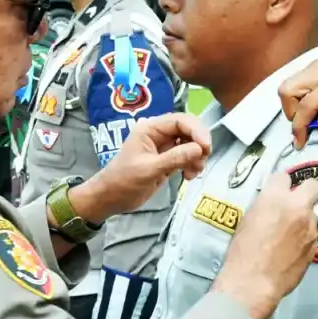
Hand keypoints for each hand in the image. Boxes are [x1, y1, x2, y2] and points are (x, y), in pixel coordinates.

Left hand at [70, 113, 210, 223]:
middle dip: (199, 143)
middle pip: (188, 130)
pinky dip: (192, 164)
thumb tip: (199, 148)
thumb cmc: (124, 181)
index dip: (196, 130)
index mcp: (149, 128)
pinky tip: (188, 176)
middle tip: (203, 159)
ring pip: (190, 144)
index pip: (179, 120)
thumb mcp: (149, 169)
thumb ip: (174, 158)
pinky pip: (187, 156)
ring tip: (194, 172)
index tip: (206, 146)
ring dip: (197, 156)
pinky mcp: (167, 160)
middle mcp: (158, 134)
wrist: (111, 198)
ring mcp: (164, 147)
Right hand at [211, 173, 317, 318]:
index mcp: (275, 198)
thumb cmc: (242, 253)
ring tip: (290, 234)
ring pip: (314, 213)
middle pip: (313, 185)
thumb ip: (265, 207)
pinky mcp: (315, 246)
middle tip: (297, 202)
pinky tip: (291, 250)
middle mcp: (297, 208)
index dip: (280, 185)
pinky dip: (304, 238)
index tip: (278, 192)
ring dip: (305, 219)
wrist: (253, 282)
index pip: (283, 177)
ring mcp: (309, 227)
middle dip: (306, 191)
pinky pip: (313, 234)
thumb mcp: (248, 220)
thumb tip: (272, 205)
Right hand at [277, 29, 317, 149]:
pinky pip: (297, 80)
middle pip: (287, 91)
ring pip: (288, 84)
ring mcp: (317, 64)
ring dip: (293, 104)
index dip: (299, 127)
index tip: (301, 144)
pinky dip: (299, 95)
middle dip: (291, 113)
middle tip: (306, 126)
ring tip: (312, 116)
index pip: (306, 105)